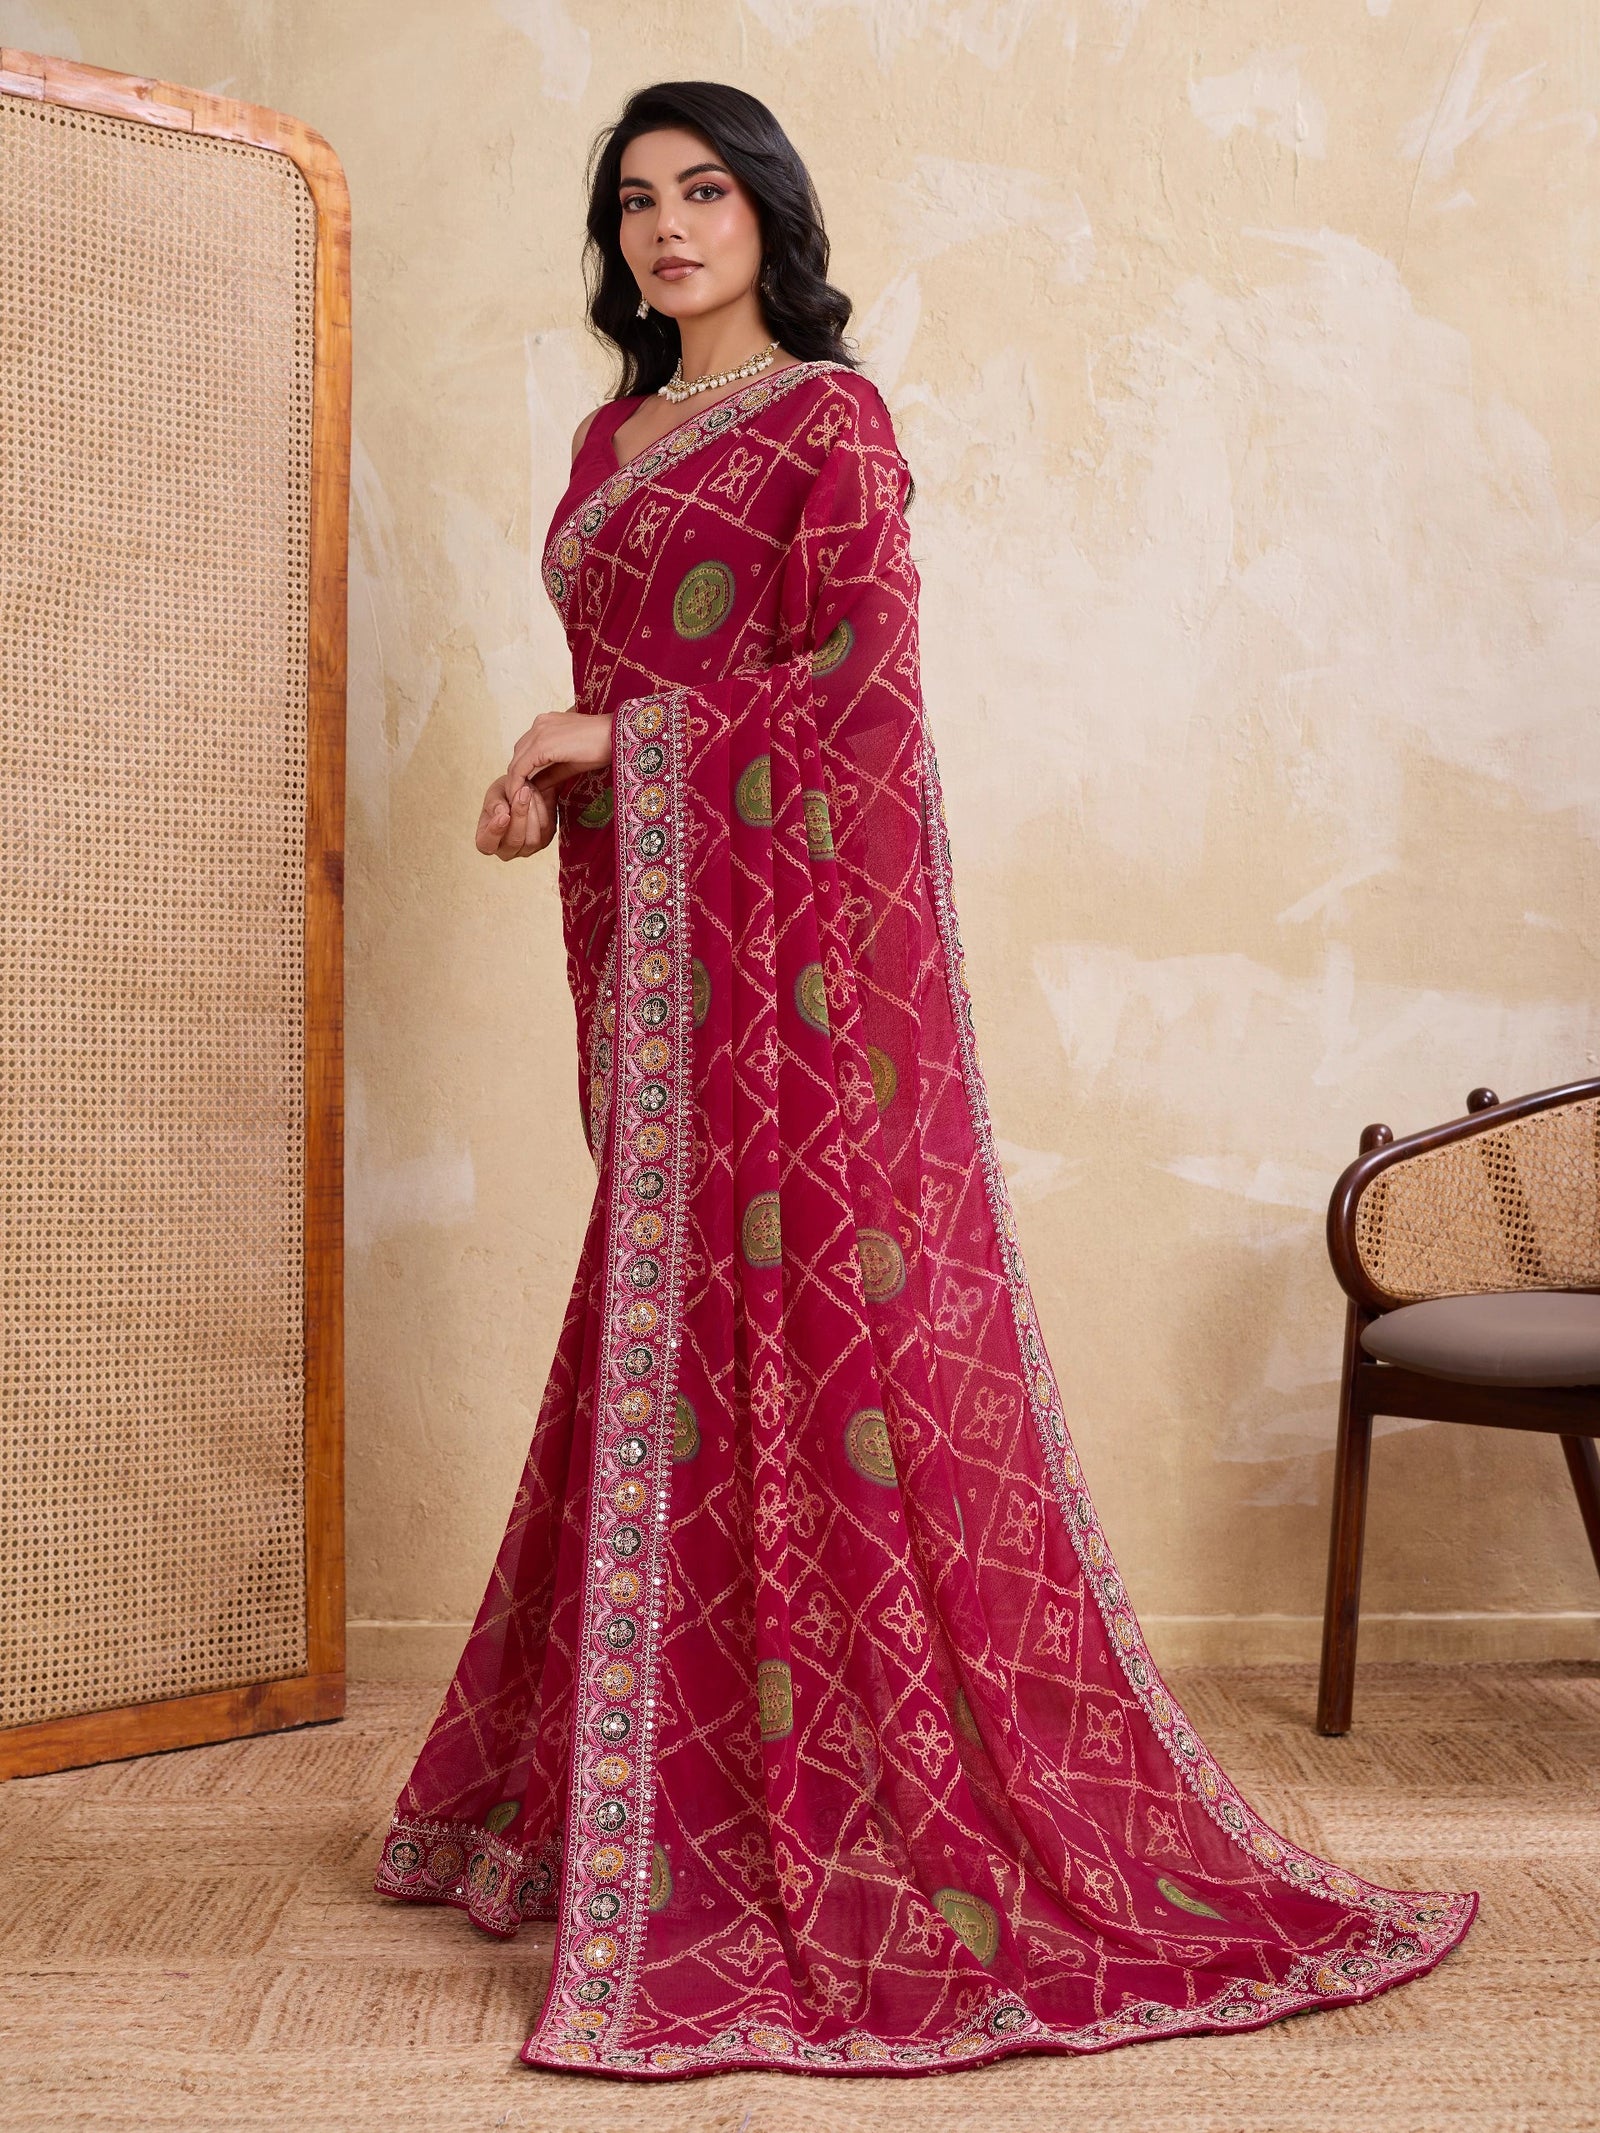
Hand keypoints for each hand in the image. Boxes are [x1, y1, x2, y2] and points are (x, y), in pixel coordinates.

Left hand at [474, 708, 613, 860]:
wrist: (618, 735)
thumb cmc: (604, 747)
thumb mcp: (572, 762)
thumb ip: (551, 772)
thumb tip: (534, 786)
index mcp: (548, 724)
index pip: (526, 750)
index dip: (522, 772)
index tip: (525, 792)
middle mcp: (539, 724)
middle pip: (518, 755)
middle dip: (516, 777)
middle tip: (520, 799)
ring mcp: (539, 732)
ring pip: (515, 762)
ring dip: (515, 783)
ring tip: (520, 802)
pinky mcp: (541, 744)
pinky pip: (520, 767)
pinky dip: (517, 783)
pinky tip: (522, 797)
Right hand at [476, 771, 556, 859]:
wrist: (523, 792)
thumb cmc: (503, 796)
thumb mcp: (495, 793)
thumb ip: (495, 802)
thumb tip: (501, 812)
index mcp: (486, 841)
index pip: (486, 845)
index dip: (495, 832)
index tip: (504, 815)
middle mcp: (505, 851)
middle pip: (514, 842)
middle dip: (520, 815)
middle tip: (523, 792)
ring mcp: (526, 850)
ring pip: (532, 839)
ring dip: (532, 811)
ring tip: (528, 790)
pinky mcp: (543, 843)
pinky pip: (545, 830)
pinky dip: (542, 810)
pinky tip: (535, 797)